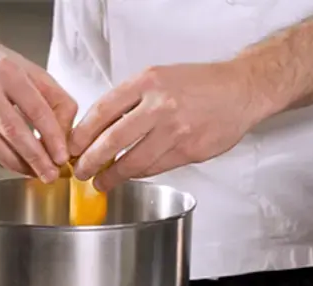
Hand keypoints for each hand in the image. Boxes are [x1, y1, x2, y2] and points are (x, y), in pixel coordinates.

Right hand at [0, 41, 76, 181]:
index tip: (62, 157)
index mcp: (7, 70)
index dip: (51, 136)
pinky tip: (14, 163)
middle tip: (50, 175)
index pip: (35, 108)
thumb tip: (64, 139)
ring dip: (15, 163)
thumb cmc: (0, 67)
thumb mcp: (33, 73)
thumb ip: (57, 102)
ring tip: (33, 173)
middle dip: (34, 157)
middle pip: (12, 129)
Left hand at [69, 62, 269, 190]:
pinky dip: (139, 174)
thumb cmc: (199, 84)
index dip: (82, 134)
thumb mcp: (159, 77)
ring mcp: (176, 130)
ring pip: (134, 162)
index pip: (102, 111)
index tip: (72, 147)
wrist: (240, 90)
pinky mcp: (189, 151)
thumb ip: (130, 100)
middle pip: (112, 140)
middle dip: (90, 161)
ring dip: (113, 175)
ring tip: (102, 181)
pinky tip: (130, 175)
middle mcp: (160, 105)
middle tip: (80, 171)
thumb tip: (98, 128)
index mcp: (148, 82)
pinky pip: (155, 168)